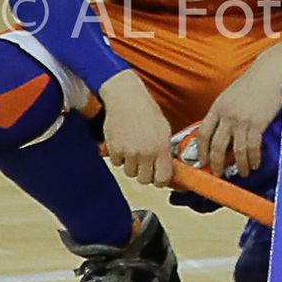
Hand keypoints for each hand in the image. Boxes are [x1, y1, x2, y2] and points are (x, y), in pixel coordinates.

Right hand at [96, 72, 174, 186]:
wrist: (126, 100)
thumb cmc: (148, 113)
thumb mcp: (164, 131)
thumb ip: (165, 151)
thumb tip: (168, 169)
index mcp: (161, 148)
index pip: (163, 178)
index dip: (161, 181)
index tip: (159, 178)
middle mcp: (145, 153)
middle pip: (144, 180)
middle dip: (145, 175)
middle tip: (145, 165)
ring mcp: (128, 152)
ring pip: (130, 173)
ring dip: (132, 166)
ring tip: (134, 151)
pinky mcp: (113, 149)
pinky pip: (117, 163)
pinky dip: (119, 158)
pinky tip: (124, 145)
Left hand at [185, 46, 281, 176]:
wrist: (270, 73)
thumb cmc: (254, 81)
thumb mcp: (232, 95)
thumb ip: (226, 111)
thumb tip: (226, 128)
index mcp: (217, 108)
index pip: (204, 133)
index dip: (202, 150)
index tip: (202, 161)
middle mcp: (226, 116)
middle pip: (217, 146)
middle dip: (216, 163)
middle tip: (218, 174)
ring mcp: (241, 120)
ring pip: (236, 150)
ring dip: (239, 164)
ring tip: (241, 173)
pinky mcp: (257, 123)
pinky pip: (252, 146)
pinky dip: (253, 158)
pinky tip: (254, 164)